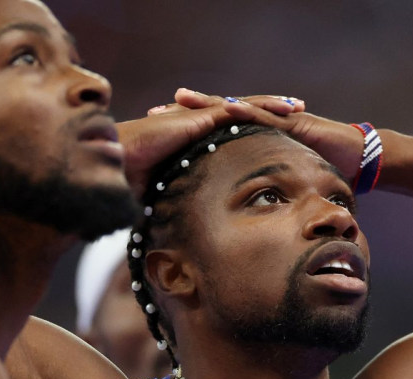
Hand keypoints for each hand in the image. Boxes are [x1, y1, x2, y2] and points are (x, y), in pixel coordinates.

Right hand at [116, 89, 305, 197]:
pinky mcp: (200, 118)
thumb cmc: (129, 178)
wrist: (115, 161)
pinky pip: (237, 111)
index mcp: (192, 137)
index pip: (227, 130)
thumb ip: (171, 207)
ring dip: (272, 106)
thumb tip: (169, 237)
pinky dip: (261, 108)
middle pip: (241, 114)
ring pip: (244, 107)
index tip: (272, 132)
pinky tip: (282, 110)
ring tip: (297, 106)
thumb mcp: (161, 193)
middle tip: (295, 112)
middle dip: (267, 112)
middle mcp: (198, 123)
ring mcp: (200, 117)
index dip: (250, 129)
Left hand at [163, 90, 366, 180]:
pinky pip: (267, 115)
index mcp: (253, 139)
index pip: (213, 132)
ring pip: (236, 107)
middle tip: (155, 111)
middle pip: (216, 114)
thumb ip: (258, 197)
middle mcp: (261, 123)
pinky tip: (227, 107)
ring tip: (181, 99)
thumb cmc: (319, 174)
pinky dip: (247, 110)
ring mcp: (277, 119)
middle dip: (186, 112)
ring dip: (209, 103)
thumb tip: (232, 221)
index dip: (185, 131)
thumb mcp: (281, 187)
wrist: (357, 158)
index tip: (155, 134)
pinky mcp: (294, 121)